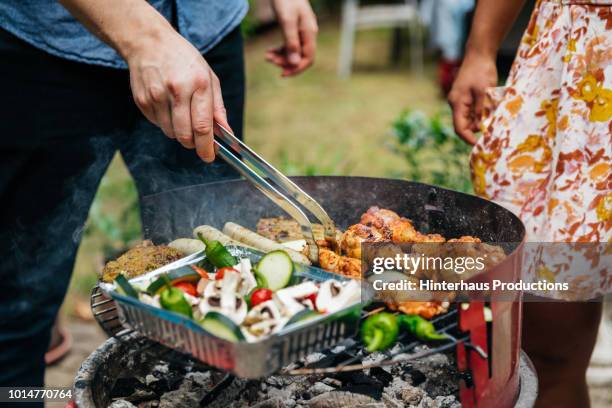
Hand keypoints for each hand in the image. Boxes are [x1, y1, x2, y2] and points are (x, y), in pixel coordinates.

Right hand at [126, 29, 229, 161]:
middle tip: (197, 140)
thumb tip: (227, 134)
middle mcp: (177, 90)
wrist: (149, 42)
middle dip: (193, 144)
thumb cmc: (184, 60)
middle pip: (185, 135)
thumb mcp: (209, 77)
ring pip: (170, 133)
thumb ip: (218, 108)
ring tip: (181, 113)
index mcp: (199, 83)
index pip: (203, 126)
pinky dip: (165, 122)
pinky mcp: (142, 100)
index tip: (209, 156)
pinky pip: (157, 124)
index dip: (207, 147)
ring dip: (179, 132)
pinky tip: (167, 105)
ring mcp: (156, 96)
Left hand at [266, 0, 317, 76]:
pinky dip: (280, 50)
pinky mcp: (294, 29)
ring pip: (294, 52)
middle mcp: (308, 34)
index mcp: (309, 32)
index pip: (308, 58)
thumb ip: (291, 42)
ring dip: (281, 57)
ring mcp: (302, 32)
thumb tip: (294, 63)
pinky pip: (289, 46)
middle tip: (268, 59)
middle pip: (300, 57)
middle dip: (285, 62)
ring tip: (267, 56)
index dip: (296, 69)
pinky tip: (269, 51)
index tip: (282, 74)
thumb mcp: (287, 21)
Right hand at [447, 51, 497, 144]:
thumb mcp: (484, 92)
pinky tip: (492, 106)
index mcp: (457, 103)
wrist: (479, 54)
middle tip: (493, 129)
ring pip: (471, 118)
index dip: (468, 138)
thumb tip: (481, 128)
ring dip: (482, 119)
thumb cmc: (481, 71)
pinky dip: (483, 111)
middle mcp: (456, 104)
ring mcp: (461, 100)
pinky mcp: (467, 97)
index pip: (460, 128)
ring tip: (495, 114)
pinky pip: (474, 110)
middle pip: (465, 124)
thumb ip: (481, 110)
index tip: (480, 145)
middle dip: (478, 128)